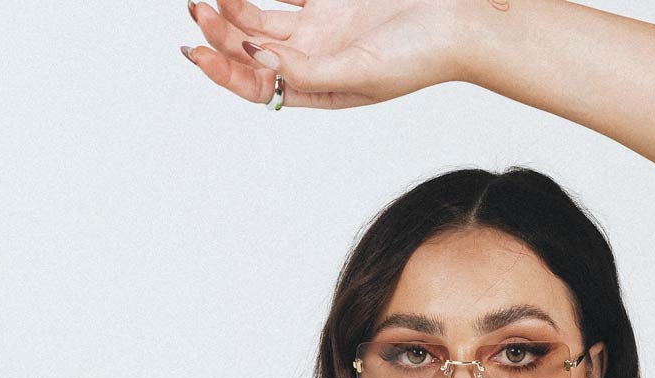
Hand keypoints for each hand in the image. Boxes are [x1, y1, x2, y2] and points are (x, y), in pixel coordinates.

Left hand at [184, 0, 473, 109]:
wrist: (457, 20)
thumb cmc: (420, 57)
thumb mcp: (359, 74)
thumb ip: (305, 72)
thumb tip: (256, 61)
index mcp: (318, 92)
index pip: (257, 87)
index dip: (223, 73)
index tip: (196, 52)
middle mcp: (313, 62)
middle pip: (250, 51)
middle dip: (218, 34)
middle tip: (196, 9)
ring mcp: (318, 28)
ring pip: (259, 19)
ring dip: (231, 7)